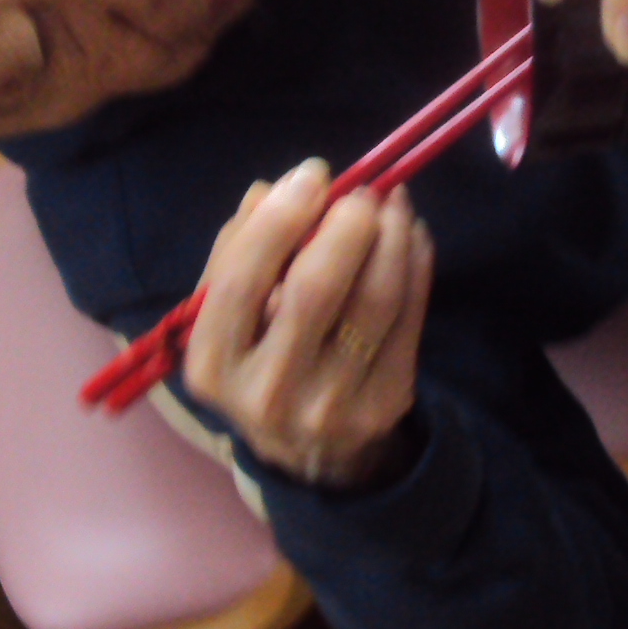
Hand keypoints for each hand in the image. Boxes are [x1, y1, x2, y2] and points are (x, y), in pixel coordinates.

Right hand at [179, 160, 436, 488]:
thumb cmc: (260, 361)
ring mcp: (333, 403)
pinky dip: (414, 262)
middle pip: (314, 290)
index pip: (240, 281)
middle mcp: (268, 393)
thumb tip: (274, 190)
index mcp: (213, 366)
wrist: (309, 454)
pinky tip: (410, 233)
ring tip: (391, 202)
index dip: (278, 221)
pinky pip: (409, 316)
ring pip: (374, 301)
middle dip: (345, 225)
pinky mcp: (386, 401)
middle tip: (361, 191)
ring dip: (391, 236)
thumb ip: (239, 254)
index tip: (311, 174)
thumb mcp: (230, 319)